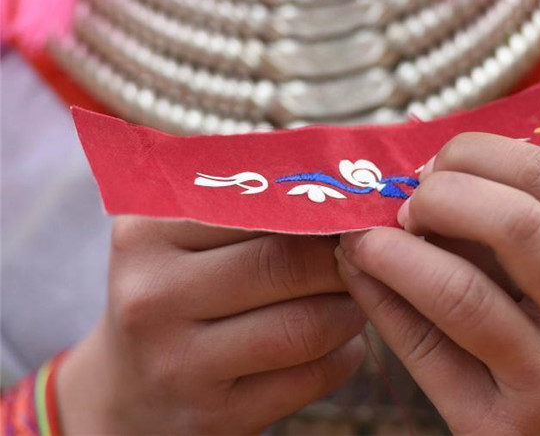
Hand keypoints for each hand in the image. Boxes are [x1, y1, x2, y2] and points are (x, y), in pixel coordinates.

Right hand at [58, 219, 365, 434]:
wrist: (128, 392)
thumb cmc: (176, 294)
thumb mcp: (181, 236)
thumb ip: (244, 201)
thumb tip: (335, 174)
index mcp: (147, 232)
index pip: (261, 204)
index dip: (319, 208)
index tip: (348, 209)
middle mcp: (153, 296)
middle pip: (289, 263)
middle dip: (343, 258)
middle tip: (365, 254)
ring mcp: (180, 363)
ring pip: (308, 324)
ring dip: (351, 309)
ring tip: (354, 297)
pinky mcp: (216, 415)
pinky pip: (313, 376)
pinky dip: (344, 354)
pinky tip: (340, 342)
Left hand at [336, 133, 539, 435]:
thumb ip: (531, 236)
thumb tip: (434, 180)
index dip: (483, 154)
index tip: (439, 164)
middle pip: (515, 223)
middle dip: (442, 194)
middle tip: (408, 202)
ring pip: (461, 292)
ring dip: (395, 251)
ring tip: (368, 240)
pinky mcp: (498, 425)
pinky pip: (424, 352)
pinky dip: (380, 302)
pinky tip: (360, 277)